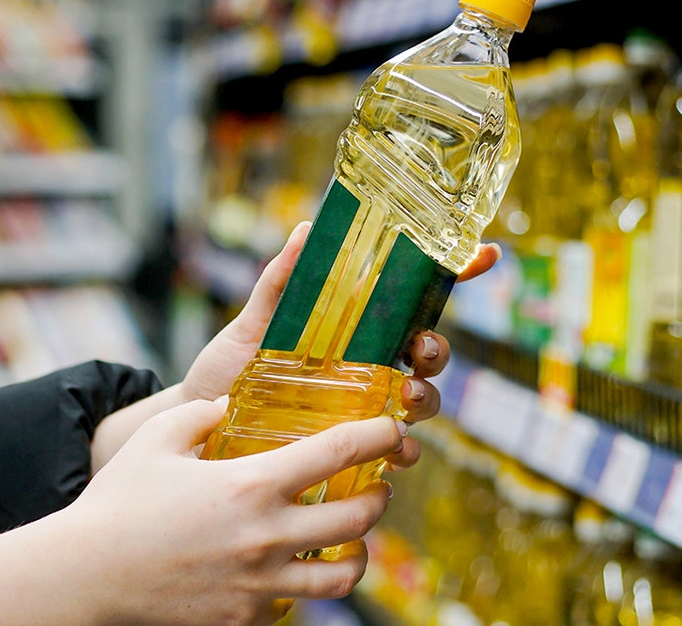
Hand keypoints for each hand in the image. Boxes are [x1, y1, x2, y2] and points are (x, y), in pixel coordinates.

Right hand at [0, 399, 407, 624]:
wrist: (87, 576)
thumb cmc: (119, 502)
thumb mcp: (157, 439)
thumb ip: (201, 414)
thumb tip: (231, 404)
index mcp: (251, 485)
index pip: (339, 452)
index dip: (378, 434)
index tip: (393, 427)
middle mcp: (267, 537)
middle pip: (360, 519)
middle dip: (378, 497)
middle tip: (374, 486)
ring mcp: (261, 586)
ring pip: (344, 576)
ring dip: (357, 551)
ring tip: (349, 538)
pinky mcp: (246, 619)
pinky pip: (296, 606)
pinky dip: (304, 587)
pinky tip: (290, 569)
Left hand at [180, 222, 500, 468]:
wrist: (195, 429)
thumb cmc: (227, 372)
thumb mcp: (251, 324)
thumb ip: (279, 281)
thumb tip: (305, 229)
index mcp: (353, 328)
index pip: (413, 298)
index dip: (456, 273)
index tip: (486, 252)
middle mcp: (367, 367)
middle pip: (427, 352)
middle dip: (437, 349)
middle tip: (422, 349)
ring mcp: (363, 408)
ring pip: (420, 401)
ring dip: (425, 398)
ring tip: (405, 397)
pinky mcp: (351, 449)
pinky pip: (394, 452)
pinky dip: (405, 450)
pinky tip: (397, 449)